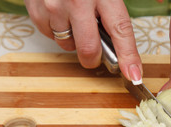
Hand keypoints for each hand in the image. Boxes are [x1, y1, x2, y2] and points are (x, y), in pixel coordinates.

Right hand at [24, 0, 142, 83]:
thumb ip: (114, 14)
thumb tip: (123, 48)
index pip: (121, 32)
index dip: (129, 57)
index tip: (134, 75)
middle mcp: (78, 1)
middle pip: (88, 49)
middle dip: (94, 57)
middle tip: (96, 50)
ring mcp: (54, 5)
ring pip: (67, 44)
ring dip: (74, 39)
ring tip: (75, 18)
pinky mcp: (35, 8)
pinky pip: (50, 35)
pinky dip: (57, 30)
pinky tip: (61, 14)